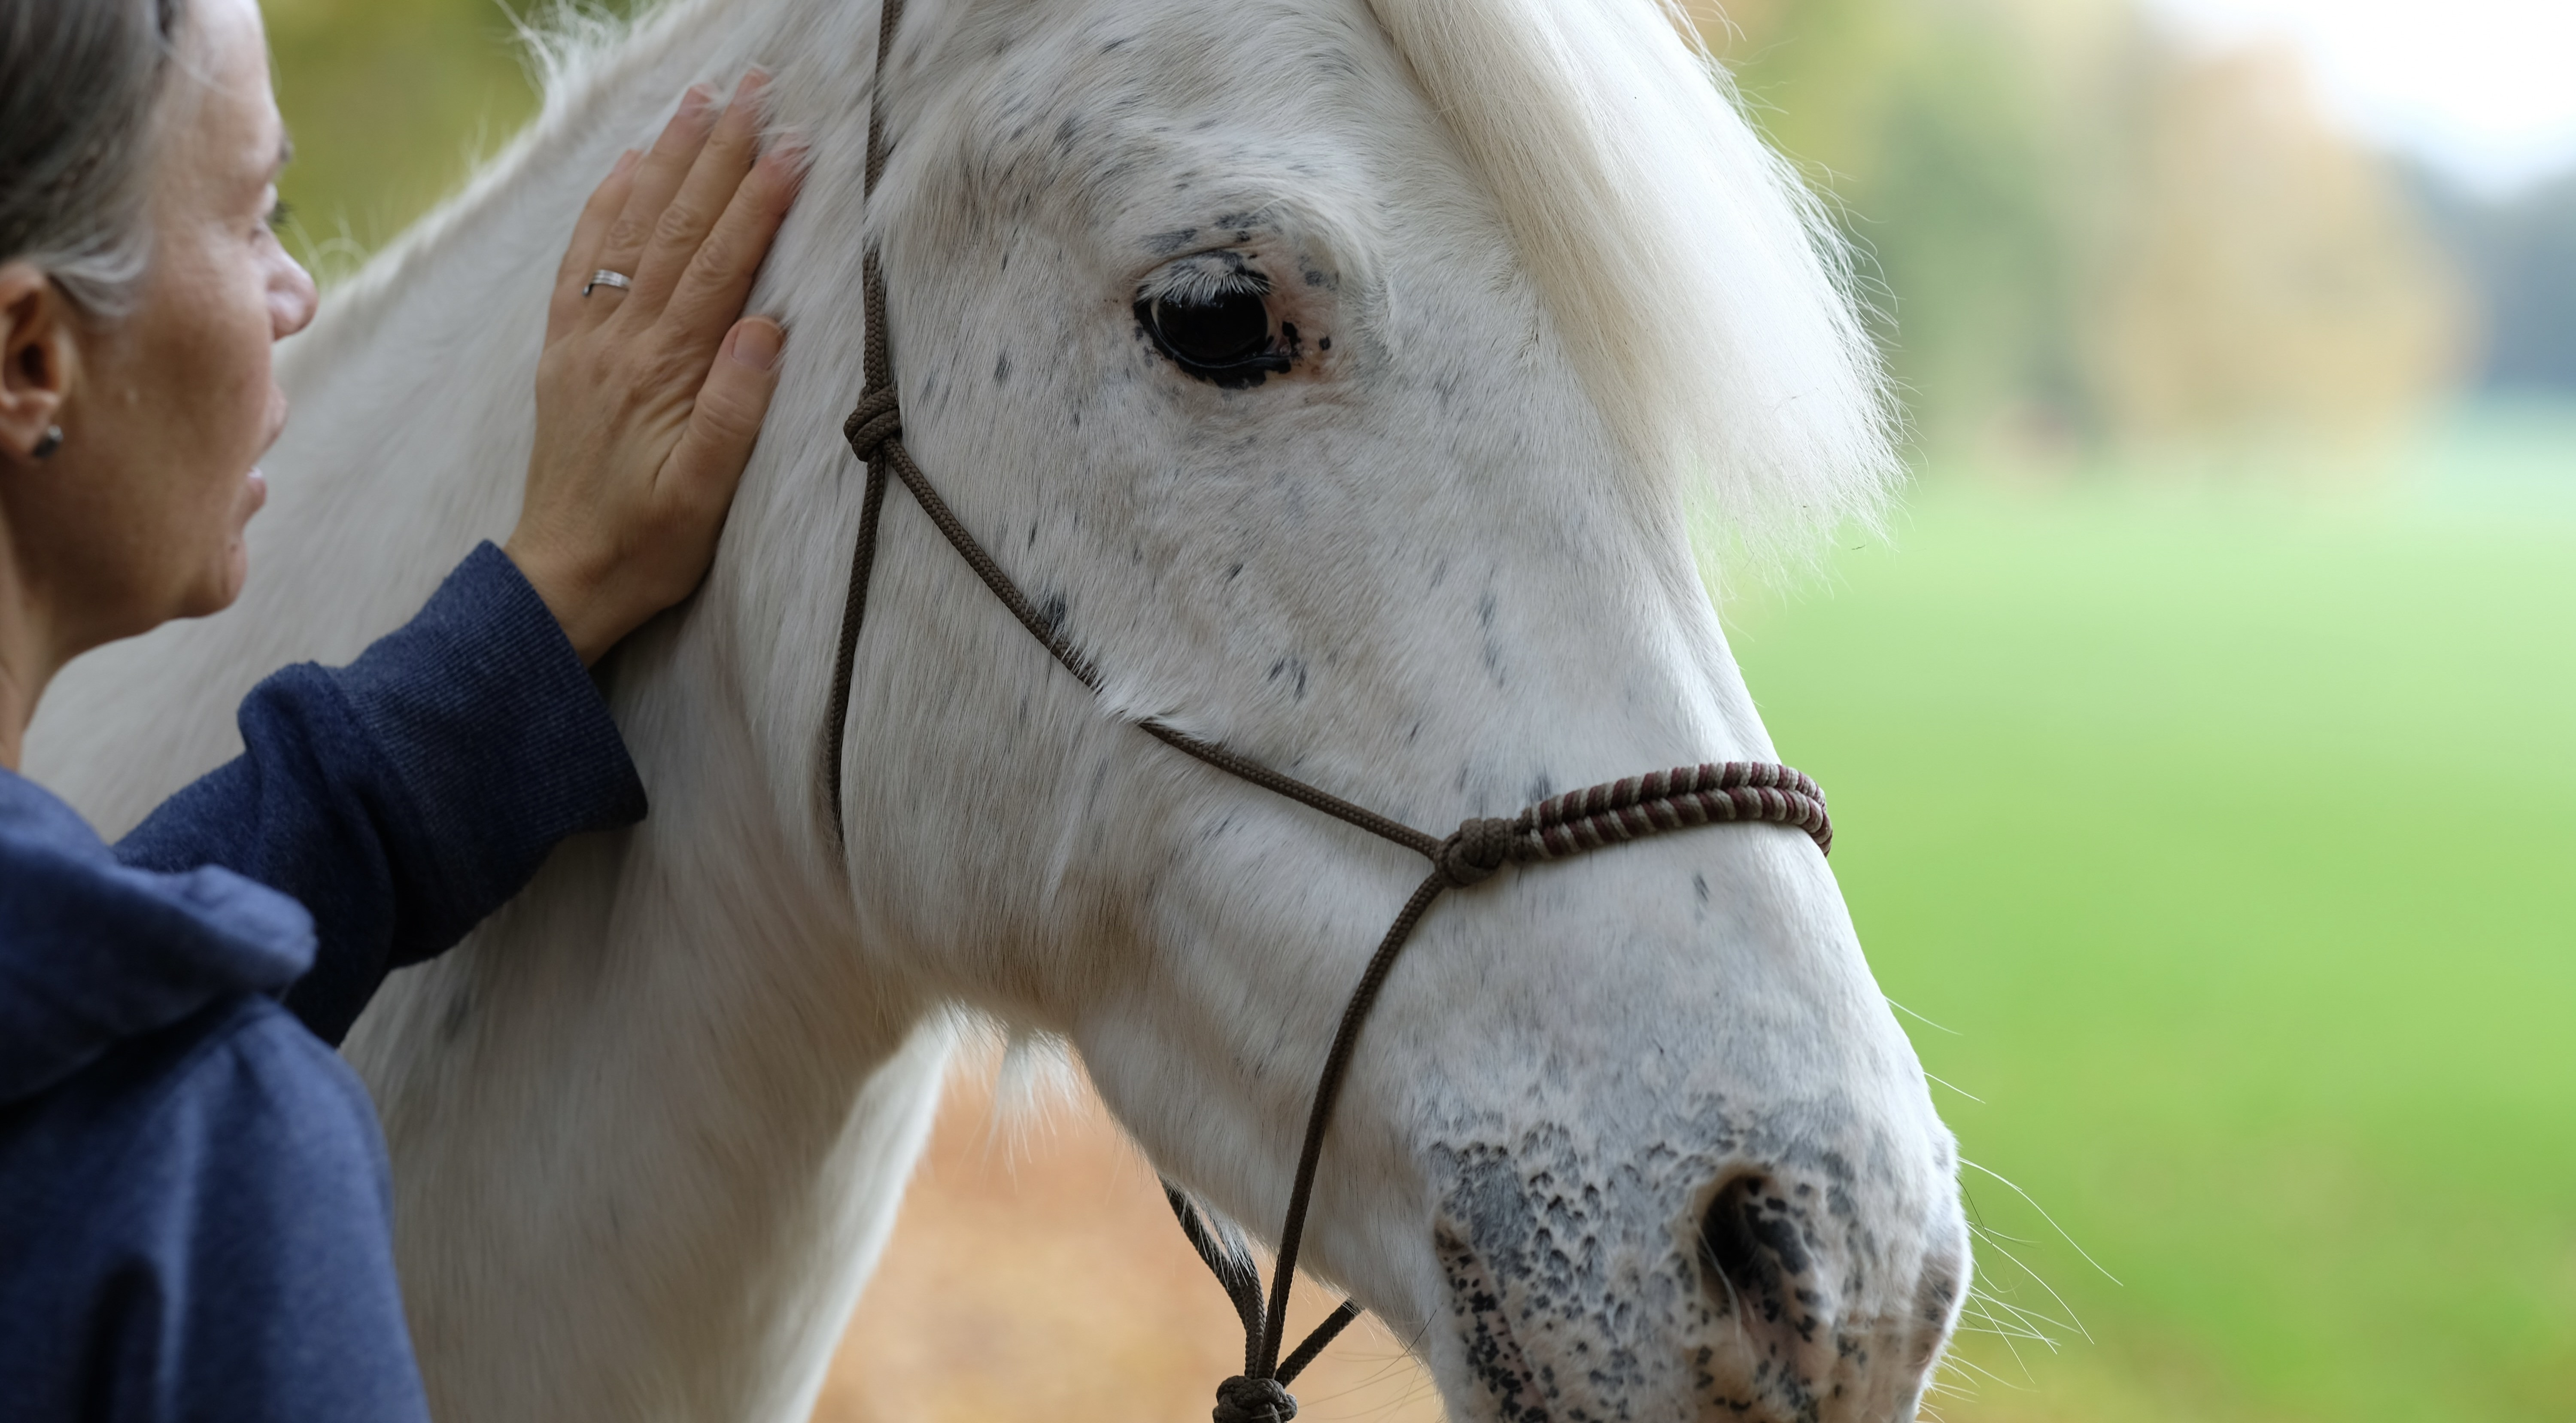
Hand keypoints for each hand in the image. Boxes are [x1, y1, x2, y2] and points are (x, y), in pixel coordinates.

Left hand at [505, 71, 800, 664]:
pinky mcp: (567, 350)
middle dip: (717, 150)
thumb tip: (767, 326)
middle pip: (675, 226)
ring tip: (699, 101)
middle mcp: (618, 341)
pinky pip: (584, 258)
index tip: (792, 142)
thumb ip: (734, 409)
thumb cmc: (649, 545)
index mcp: (660, 372)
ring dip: (667, 158)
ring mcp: (585, 340)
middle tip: (752, 87)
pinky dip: (607, 203)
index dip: (758, 199)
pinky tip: (629, 164)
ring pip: (631, 227)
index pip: (718, 264)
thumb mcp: (706, 495)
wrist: (563, 578)